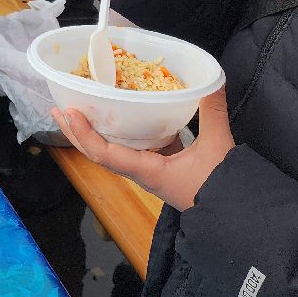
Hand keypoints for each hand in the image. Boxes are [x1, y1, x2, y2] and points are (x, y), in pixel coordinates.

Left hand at [53, 89, 233, 211]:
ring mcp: (149, 172)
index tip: (69, 113)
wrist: (238, 216)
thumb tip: (212, 80)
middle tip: (59, 109)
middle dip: (77, 132)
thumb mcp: (217, 145)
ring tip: (78, 111)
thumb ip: (212, 111)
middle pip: (99, 154)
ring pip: (112, 152)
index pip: (105, 155)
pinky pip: (131, 150)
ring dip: (93, 133)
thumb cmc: (223, 186)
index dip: (84, 134)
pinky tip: (117, 117)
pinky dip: (118, 134)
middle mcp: (141, 173)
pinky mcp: (160, 169)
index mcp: (148, 171)